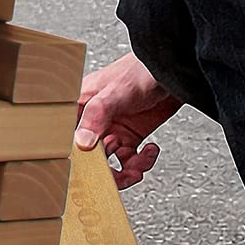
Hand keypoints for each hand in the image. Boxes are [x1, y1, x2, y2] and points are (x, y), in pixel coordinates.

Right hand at [74, 52, 180, 188]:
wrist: (175, 70)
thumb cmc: (141, 69)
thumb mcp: (116, 92)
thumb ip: (97, 115)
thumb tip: (82, 143)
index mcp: (82, 107)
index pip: (70, 138)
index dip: (76, 157)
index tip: (87, 171)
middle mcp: (97, 121)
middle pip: (90, 156)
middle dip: (105, 170)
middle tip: (117, 175)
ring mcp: (115, 129)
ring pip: (111, 163)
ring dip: (126, 170)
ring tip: (137, 168)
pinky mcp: (132, 136)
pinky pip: (131, 160)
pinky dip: (142, 162)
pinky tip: (150, 151)